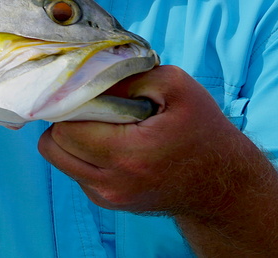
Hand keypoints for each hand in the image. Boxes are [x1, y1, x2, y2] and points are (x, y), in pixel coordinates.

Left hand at [39, 65, 242, 212]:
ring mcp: (108, 198)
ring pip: (58, 159)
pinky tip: (110, 143)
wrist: (223, 184)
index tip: (90, 94)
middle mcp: (113, 184)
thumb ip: (128, 74)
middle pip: (53, 145)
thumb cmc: (201, 129)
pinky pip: (74, 170)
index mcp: (128, 155)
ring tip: (101, 125)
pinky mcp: (107, 203)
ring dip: (70, 138)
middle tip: (92, 108)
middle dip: (66, 120)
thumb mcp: (175, 87)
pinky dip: (82, 154)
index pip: (65, 128)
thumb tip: (87, 74)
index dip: (71, 104)